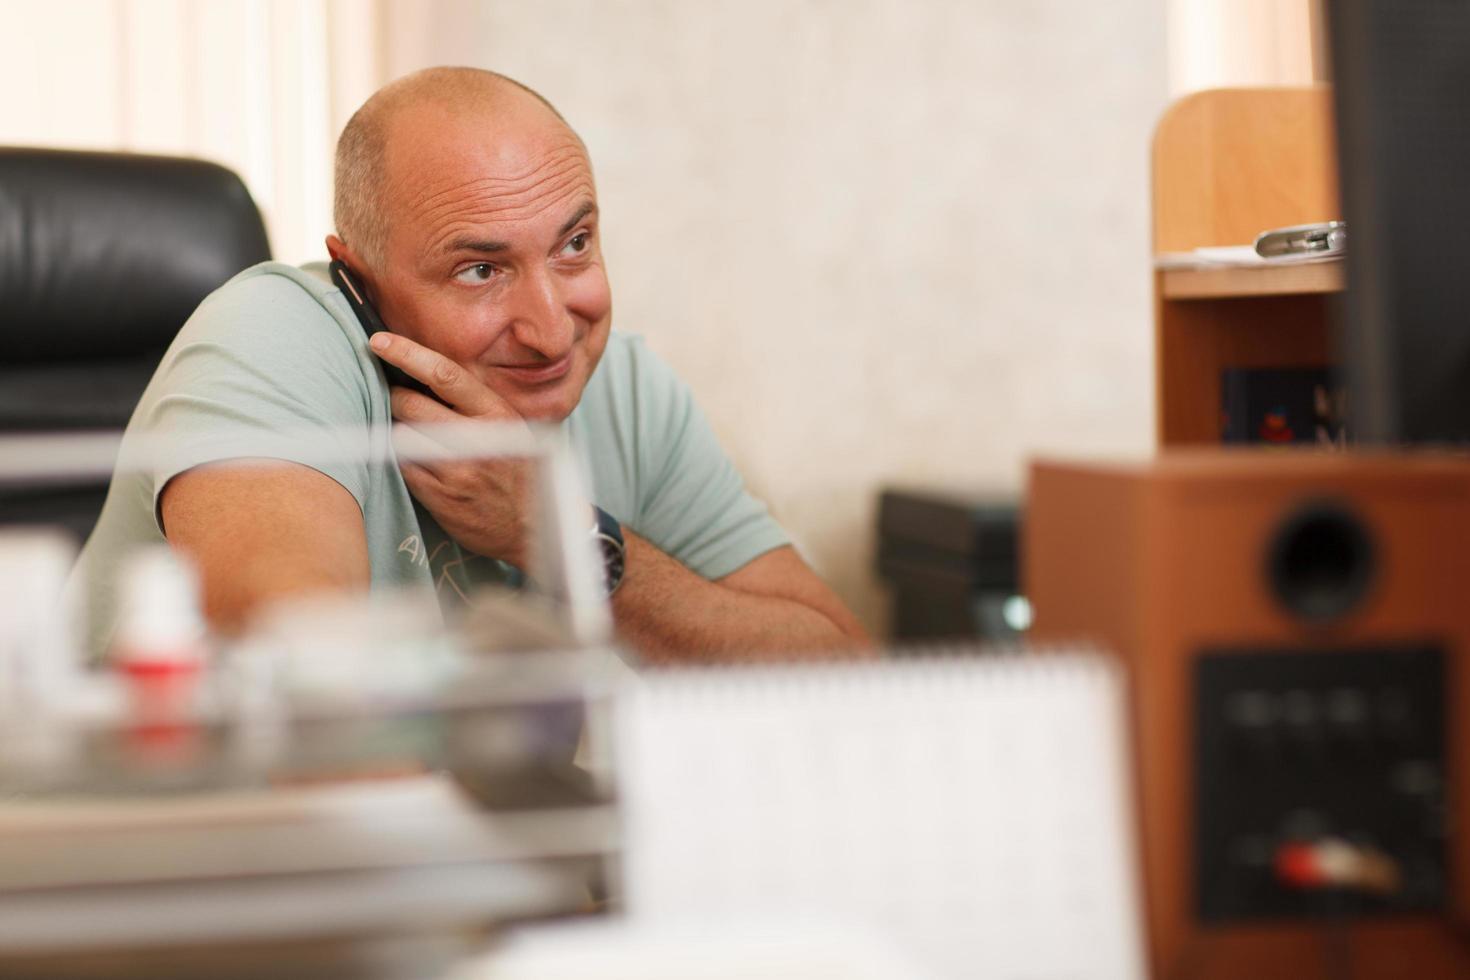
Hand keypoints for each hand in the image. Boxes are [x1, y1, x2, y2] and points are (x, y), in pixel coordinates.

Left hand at [371, 332, 534, 567]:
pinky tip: (416, 459)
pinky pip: (402, 466)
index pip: (445, 375)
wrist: (535, 529)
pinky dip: (401, 458)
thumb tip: (426, 376)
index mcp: (496, 415)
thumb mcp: (513, 430)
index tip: (379, 342)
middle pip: (411, 404)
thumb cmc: (520, 473)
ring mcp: (456, 470)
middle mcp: (476, 440)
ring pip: (401, 435)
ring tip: (413, 432)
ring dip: (397, 429)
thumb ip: (477, 406)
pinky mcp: (439, 497)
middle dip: (395, 396)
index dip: (407, 354)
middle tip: (398, 399)